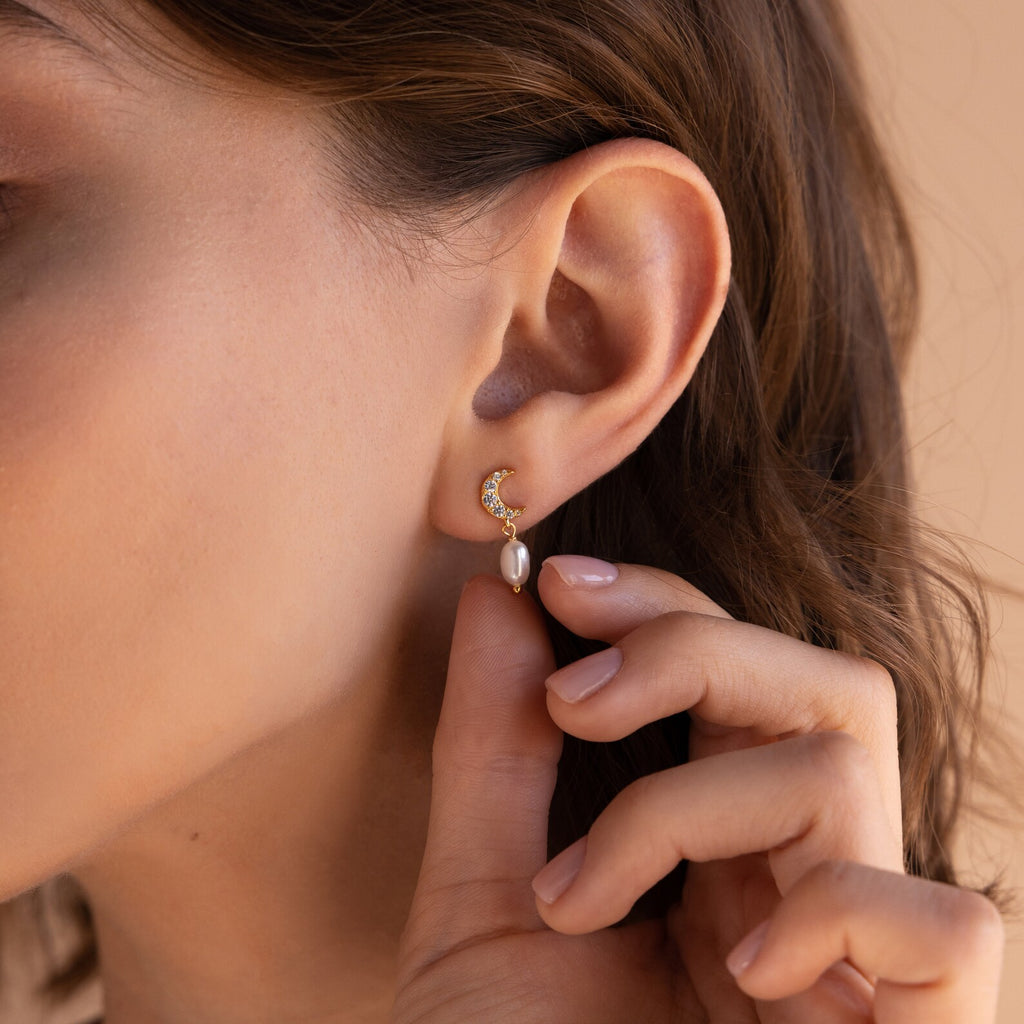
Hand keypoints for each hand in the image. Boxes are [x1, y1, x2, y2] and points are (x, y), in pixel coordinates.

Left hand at [391, 560, 1003, 1022]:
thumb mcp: (482, 906)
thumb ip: (491, 753)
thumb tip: (494, 600)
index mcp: (717, 851)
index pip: (738, 669)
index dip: (661, 602)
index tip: (553, 583)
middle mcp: (803, 887)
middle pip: (822, 687)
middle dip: (695, 651)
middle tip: (579, 697)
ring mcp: (865, 969)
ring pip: (847, 776)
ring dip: (692, 806)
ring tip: (585, 898)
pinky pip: (949, 929)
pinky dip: (838, 913)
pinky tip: (740, 970)